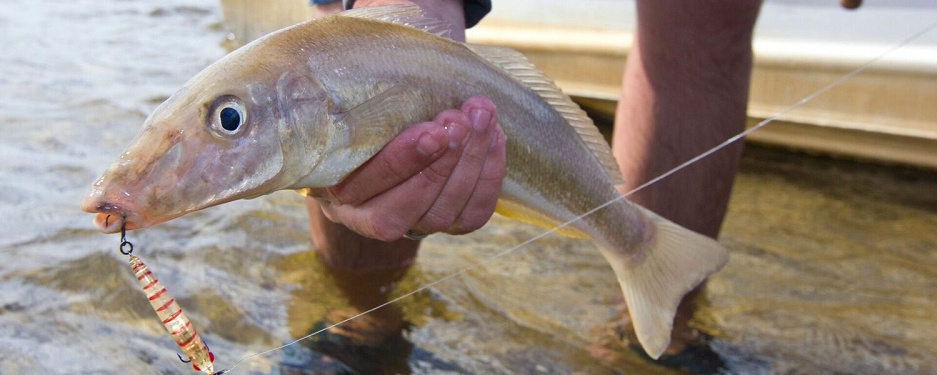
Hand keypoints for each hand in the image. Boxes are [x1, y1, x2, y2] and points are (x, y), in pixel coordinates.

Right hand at [309, 96, 504, 240]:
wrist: (399, 129)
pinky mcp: (449, 225)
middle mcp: (369, 218)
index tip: (432, 130)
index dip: (402, 160)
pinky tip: (495, 138)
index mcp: (336, 191)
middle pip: (406, 208)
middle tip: (461, 120)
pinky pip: (473, 214)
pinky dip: (489, 175)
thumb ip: (366, 103)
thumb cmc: (371, 114)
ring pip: (444, 214)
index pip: (366, 186)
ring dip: (470, 163)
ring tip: (482, 117)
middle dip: (441, 164)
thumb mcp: (358, 108)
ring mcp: (414, 227)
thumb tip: (383, 72)